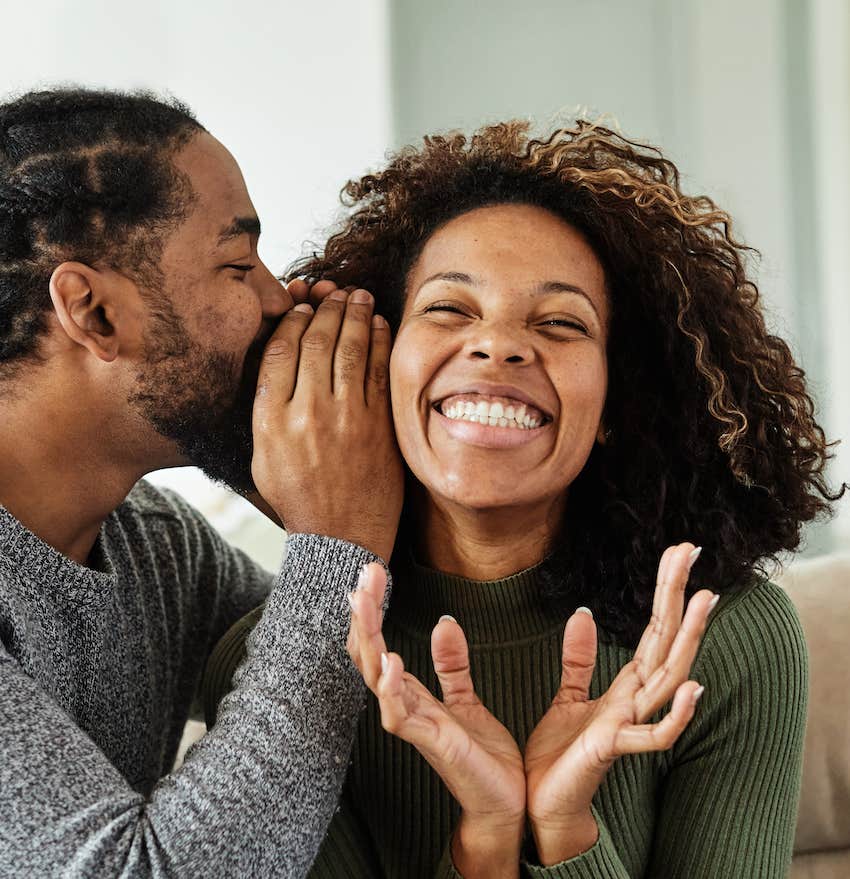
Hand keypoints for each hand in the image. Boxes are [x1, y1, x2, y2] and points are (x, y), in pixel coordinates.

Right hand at [251, 283, 402, 560]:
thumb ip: (265, 410)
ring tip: (356, 295)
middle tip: (333, 291)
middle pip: (315, 342)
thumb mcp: (262, 458)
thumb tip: (278, 362)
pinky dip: (379, 341)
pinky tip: (378, 324)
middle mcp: (306, 414)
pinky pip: (379, 370)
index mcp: (270, 421)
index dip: (291, 322)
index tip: (300, 308)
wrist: (340, 538)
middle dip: (325, 308)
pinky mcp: (378, 425)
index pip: (279, 352)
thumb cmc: (298, 499)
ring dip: (353, 314)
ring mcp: (346, 418)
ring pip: (349, 349)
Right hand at [348, 569, 524, 878]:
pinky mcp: (430, 743)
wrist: (504, 802)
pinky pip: (399, 715)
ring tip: (363, 602)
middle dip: (365, 613)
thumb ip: (453, 663)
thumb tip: (444, 621)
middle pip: (369, 653)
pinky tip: (391, 659)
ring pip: (374, 677)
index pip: (379, 645)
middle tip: (365, 573)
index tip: (373, 573)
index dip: (373, 610)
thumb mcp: (467, 698)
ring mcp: (414, 725)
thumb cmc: (483, 756)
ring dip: (368, 639)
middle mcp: (406, 707)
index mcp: (413, 695)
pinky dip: (391, 688)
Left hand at [524, 542, 715, 864]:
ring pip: (668, 677)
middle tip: (691, 550)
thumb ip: (580, 658)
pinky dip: (676, 715)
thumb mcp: (568, 694)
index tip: (678, 551)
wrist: (544, 803)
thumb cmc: (561, 754)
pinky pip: (653, 736)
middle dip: (678, 596)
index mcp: (626, 686)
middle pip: (665, 641)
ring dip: (689, 639)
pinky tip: (693, 687)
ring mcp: (629, 724)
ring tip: (706, 599)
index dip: (665, 591)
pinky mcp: (613, 749)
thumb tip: (585, 613)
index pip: (653, 630)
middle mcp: (636, 701)